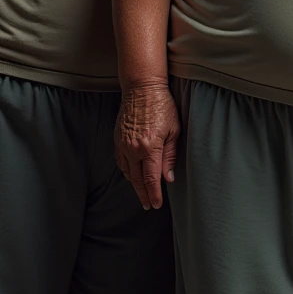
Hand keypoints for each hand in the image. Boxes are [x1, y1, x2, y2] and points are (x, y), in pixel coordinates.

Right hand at [115, 84, 179, 209]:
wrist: (142, 88)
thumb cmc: (162, 106)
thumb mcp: (174, 130)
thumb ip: (170, 156)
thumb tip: (168, 178)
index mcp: (150, 147)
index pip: (151, 179)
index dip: (154, 194)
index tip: (156, 205)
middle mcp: (133, 148)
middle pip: (137, 180)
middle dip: (143, 195)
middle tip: (149, 205)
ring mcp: (123, 144)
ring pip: (127, 172)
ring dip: (134, 184)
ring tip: (142, 192)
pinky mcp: (117, 138)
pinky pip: (120, 161)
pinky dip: (126, 171)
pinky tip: (132, 175)